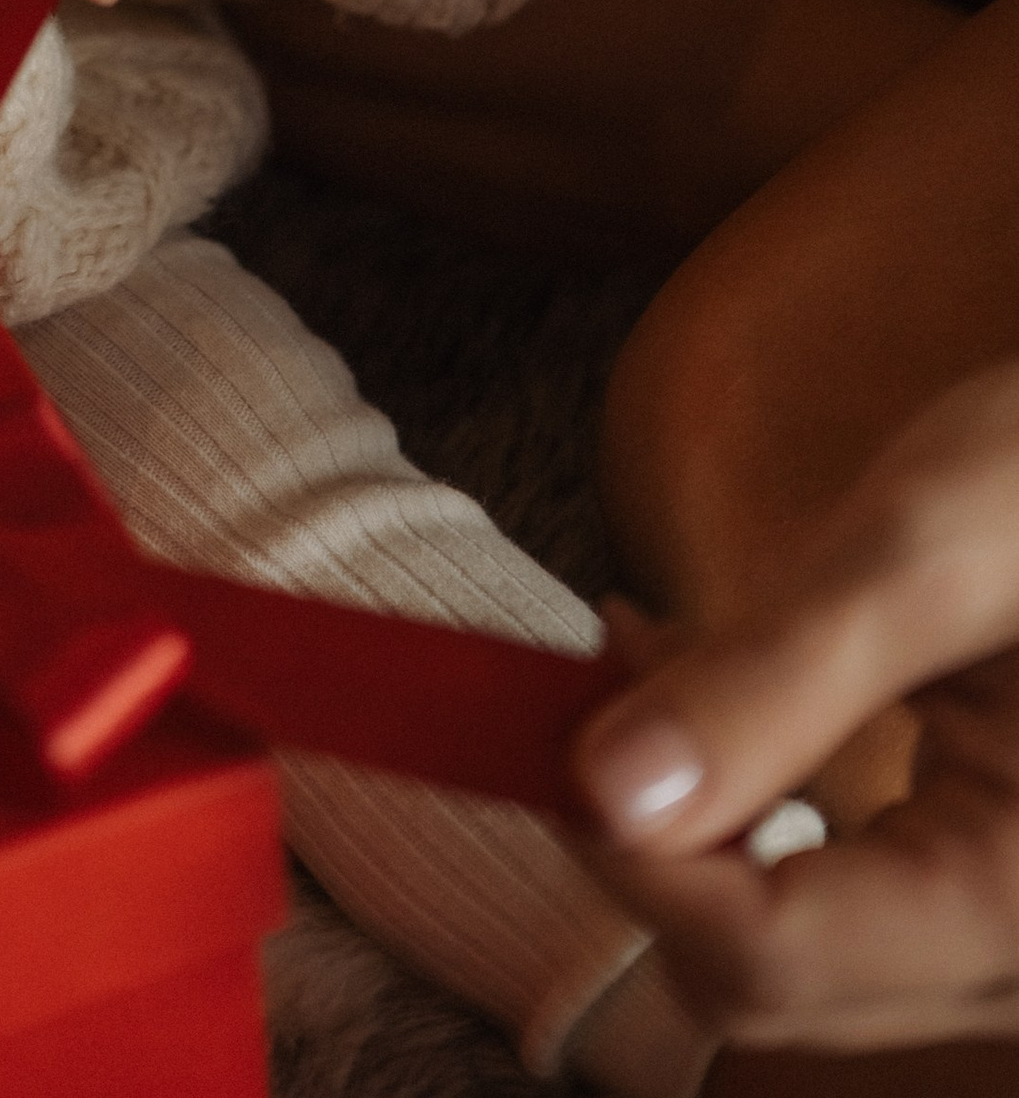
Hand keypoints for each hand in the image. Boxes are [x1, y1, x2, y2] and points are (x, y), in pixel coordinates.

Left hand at [575, 367, 1018, 1046]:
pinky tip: (713, 692)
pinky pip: (838, 904)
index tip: (552, 711)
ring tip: (643, 654)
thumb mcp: (933, 548)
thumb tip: (606, 789)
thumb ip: (776, 676)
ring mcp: (1007, 946)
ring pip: (792, 954)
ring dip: (687, 822)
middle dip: (650, 833)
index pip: (765, 954)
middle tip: (585, 668)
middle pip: (771, 978)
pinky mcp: (989, 899)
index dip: (627, 846)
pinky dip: (748, 814)